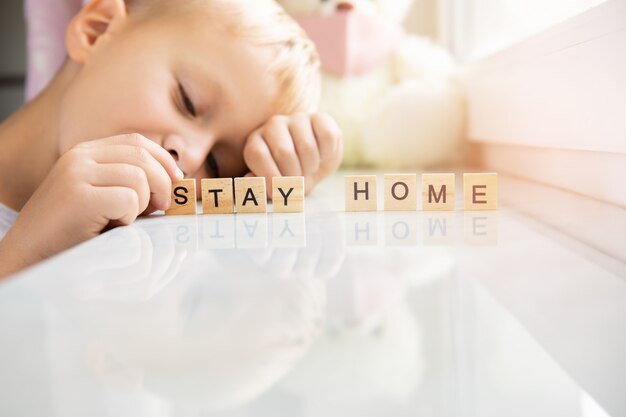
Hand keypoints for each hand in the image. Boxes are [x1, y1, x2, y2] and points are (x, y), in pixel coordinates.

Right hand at [0, 133, 181, 276]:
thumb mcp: (103, 199)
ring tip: (123, 221)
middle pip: (143, 157)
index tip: (176, 180)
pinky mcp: (79, 196)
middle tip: (160, 209)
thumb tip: (175, 181)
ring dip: (141, 205)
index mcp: (85, 153)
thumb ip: (130, 184)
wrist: (29, 258)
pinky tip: (110, 228)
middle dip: (162, 184)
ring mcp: (76, 174)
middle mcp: (79, 157)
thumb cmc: (73, 235)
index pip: (136, 141)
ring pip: (139, 178)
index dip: (163, 160)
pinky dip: (129, 217)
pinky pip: (128, 199)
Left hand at [243, 112, 342, 197]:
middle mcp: (273, 125)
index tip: (278, 191)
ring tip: (309, 167)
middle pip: (284, 153)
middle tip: (297, 178)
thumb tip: (250, 179)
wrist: (317, 165)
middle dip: (294, 175)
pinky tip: (322, 155)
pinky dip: (328, 153)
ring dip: (311, 166)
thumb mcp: (275, 187)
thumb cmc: (291, 176)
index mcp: (256, 142)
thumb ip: (260, 188)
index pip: (258, 154)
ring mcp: (297, 119)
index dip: (269, 177)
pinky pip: (327, 137)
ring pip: (307, 147)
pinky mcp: (319, 118)